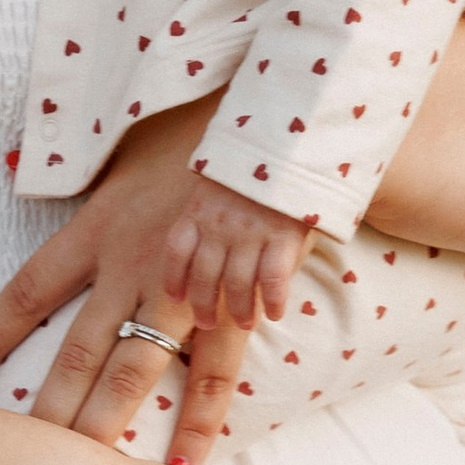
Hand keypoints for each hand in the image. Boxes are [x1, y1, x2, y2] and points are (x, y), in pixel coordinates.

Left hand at [0, 107, 253, 464]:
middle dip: (50, 410)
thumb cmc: (195, 131)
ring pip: (140, 372)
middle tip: (22, 462)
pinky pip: (216, 372)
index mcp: (98, 230)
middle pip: (79, 352)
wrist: (272, 134)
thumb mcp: (119, 137)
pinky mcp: (234, 305)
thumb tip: (1, 159)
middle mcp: (134, 268)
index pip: (28, 290)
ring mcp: (185, 291)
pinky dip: (203, 420)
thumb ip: (65, 159)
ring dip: (114, 427)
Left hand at [160, 173, 311, 329]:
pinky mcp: (282, 236)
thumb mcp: (222, 176)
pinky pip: (273, 278)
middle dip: (204, 306)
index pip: (177, 251)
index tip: (177, 297)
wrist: (291, 139)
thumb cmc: (257, 159)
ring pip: (237, 284)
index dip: (174, 277)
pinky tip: (275, 313)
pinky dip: (273, 300)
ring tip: (244, 322)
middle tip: (206, 324)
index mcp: (199, 209)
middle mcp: (219, 225)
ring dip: (239, 309)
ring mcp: (250, 233)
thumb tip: (207, 230)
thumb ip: (211, 203)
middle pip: (204, 276)